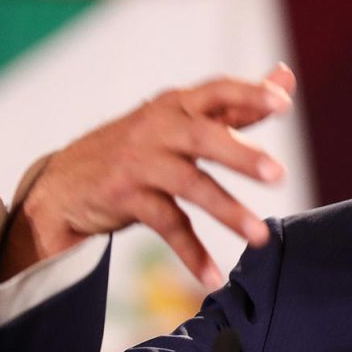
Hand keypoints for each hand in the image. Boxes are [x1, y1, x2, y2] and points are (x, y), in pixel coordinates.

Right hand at [0, 64, 296, 287]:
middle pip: (202, 137)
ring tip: (260, 236)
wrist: (65, 183)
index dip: (249, 94)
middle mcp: (157, 128)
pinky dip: (191, 252)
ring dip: (227, 211)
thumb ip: (235, 105)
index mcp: (178, 105)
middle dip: (241, 155)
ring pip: (189, 184)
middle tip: (278, 174)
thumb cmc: (141, 146)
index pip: (216, 91)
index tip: (283, 102)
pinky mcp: (125, 197)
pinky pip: (166, 225)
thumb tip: (286, 75)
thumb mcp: (183, 119)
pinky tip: (212, 275)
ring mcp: (139, 162)